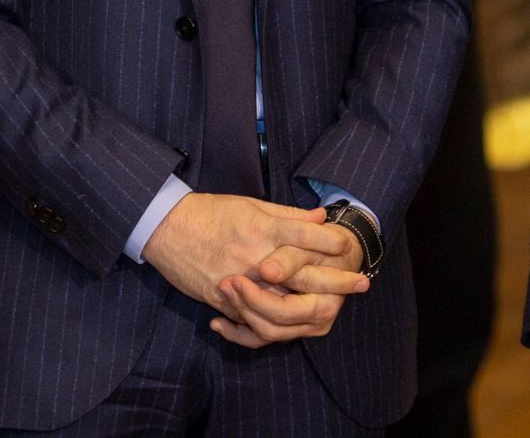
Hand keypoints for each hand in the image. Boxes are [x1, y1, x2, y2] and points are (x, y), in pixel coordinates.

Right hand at [141, 193, 366, 332]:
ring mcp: (240, 282)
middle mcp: (255, 258)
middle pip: (303, 275)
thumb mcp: (251, 204)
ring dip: (312, 310)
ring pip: (282, 307)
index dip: (332, 242)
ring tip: (334, 309)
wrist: (167, 229)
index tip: (349, 246)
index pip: (307, 237)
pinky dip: (275, 324)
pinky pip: (253, 321)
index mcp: (262, 229)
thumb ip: (288, 215)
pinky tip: (296, 325)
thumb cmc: (211, 212)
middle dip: (336, 281)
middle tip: (362, 284)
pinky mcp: (224, 301)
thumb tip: (322, 217)